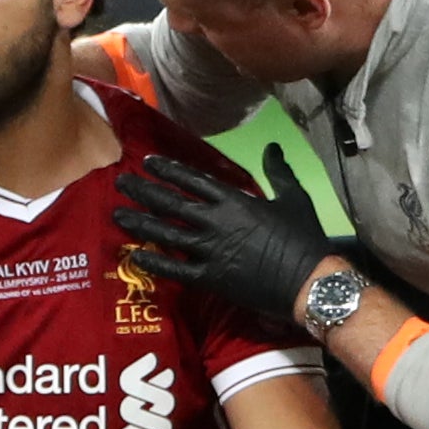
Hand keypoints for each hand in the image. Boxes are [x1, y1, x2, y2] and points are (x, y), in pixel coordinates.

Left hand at [112, 142, 328, 322]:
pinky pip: (176, 270)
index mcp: (234, 200)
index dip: (168, 170)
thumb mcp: (294, 197)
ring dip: (140, 224)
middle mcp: (216, 221)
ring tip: (117, 215)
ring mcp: (210, 250)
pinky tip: (135, 256)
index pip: (193, 179)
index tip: (147, 162)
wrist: (311, 282)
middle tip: (119, 183)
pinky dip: (155, 263)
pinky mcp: (211, 278)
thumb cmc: (304, 238)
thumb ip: (278, 171)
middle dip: (143, 191)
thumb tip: (273, 146)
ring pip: (167, 234)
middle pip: (171, 203)